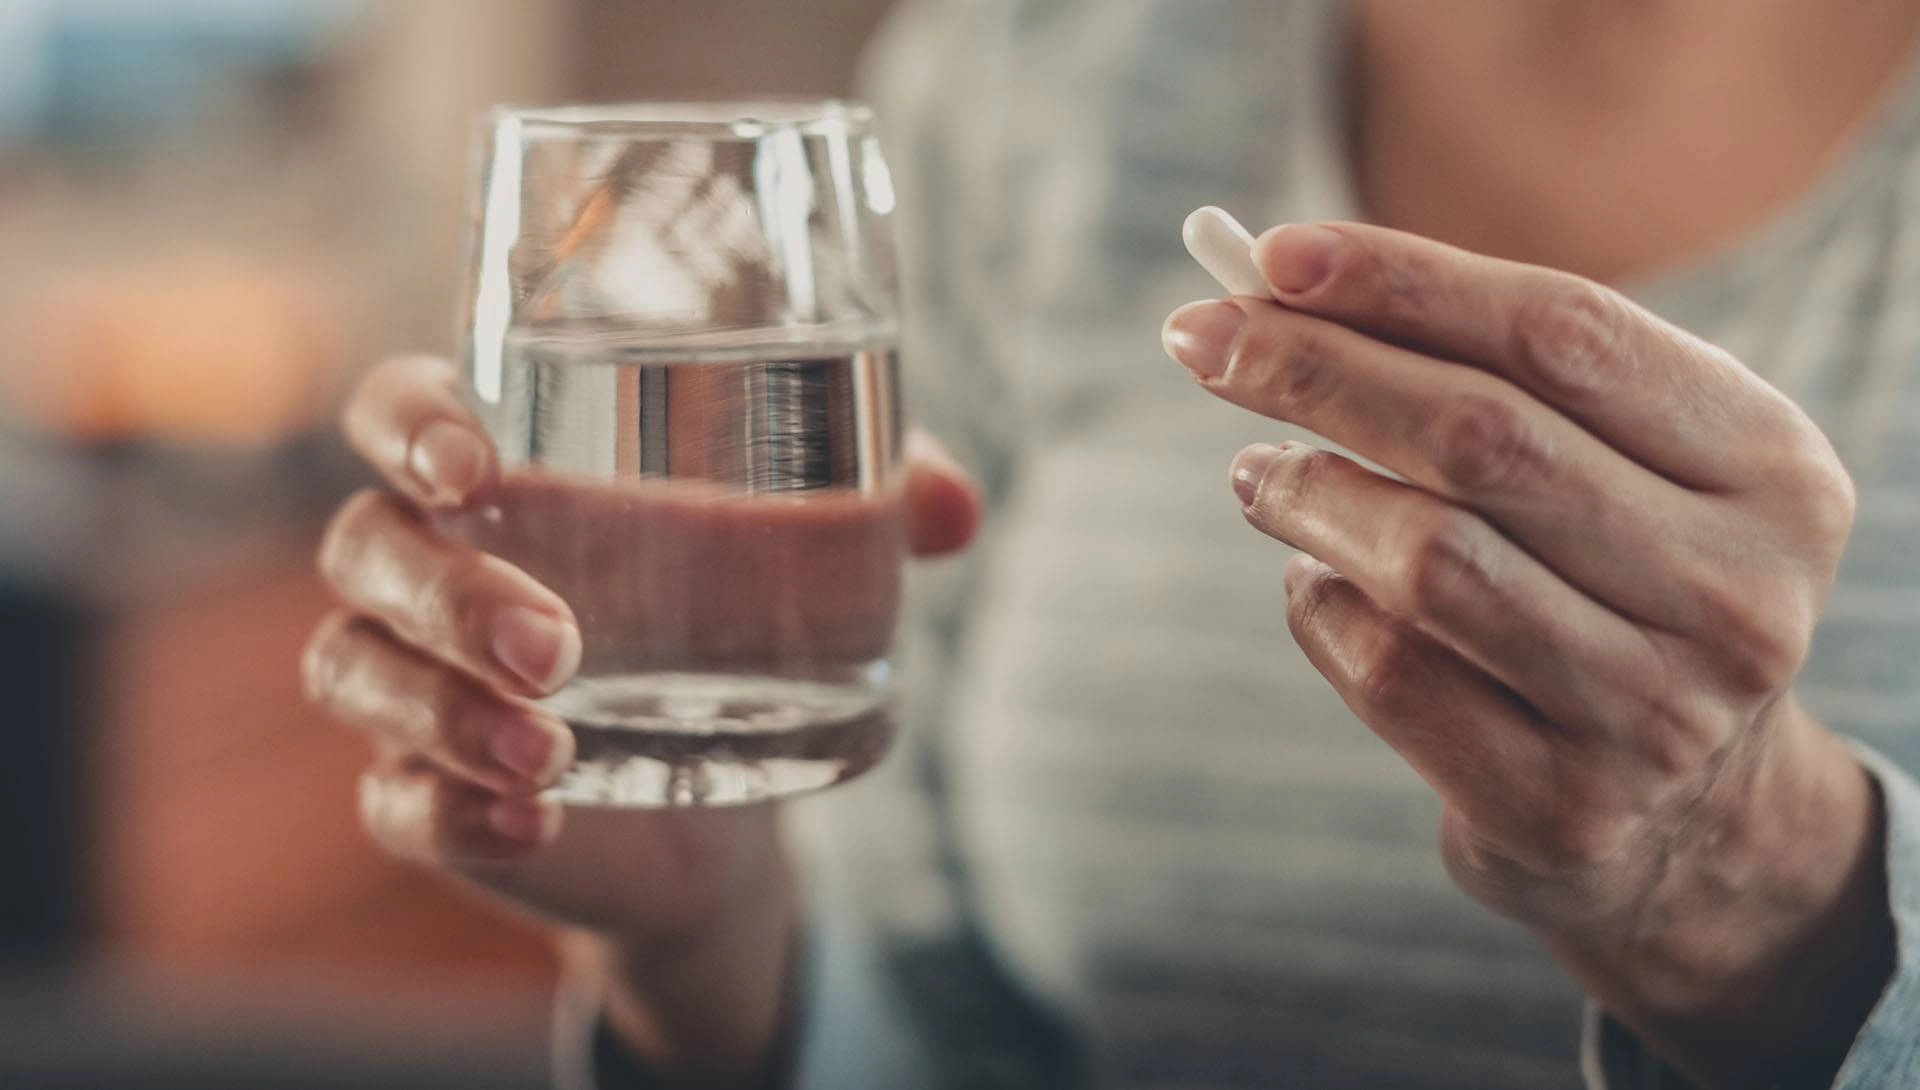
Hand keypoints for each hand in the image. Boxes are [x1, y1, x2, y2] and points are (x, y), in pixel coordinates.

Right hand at [302, 355, 980, 1079]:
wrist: (722, 798)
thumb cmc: (737, 620)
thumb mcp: (808, 554)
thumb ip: (880, 506)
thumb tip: (953, 505)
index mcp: (507, 475)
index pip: (399, 412)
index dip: (410, 425)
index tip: (474, 463)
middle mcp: (435, 568)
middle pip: (369, 549)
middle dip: (450, 594)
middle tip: (559, 647)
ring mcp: (417, 685)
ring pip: (355, 672)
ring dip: (443, 710)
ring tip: (555, 752)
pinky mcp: (427, 793)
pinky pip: (393, 804)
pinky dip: (451, 814)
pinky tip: (534, 825)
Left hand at [1163, 224, 1891, 1086]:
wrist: (1694, 812)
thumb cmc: (1617, 579)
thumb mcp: (1617, 464)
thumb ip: (1489, 371)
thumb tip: (1275, 285)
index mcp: (1769, 468)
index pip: (1561, 334)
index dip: (1404, 281)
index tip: (1272, 256)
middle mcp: (1735, 591)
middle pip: (1481, 438)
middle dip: (1316, 370)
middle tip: (1202, 340)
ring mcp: (1656, 714)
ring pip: (1426, 560)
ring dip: (1305, 493)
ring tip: (1255, 472)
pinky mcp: (1561, 807)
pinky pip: (1390, 672)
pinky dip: (1318, 605)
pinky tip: (1311, 579)